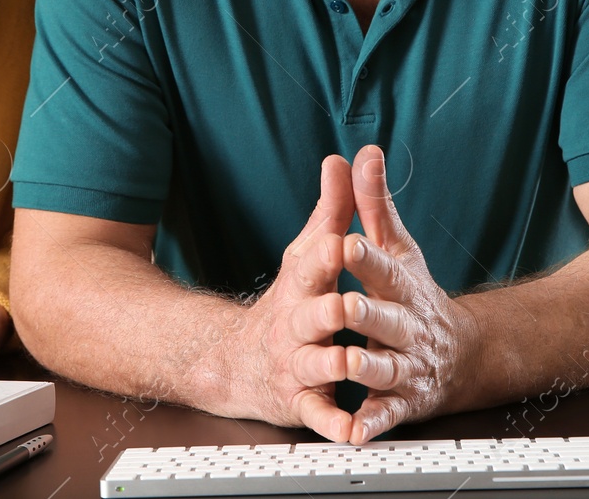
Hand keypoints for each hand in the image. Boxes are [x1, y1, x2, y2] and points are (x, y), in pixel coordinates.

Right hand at [227, 154, 355, 442]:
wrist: (237, 362)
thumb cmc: (290, 301)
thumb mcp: (306, 252)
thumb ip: (332, 209)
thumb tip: (343, 158)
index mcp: (303, 285)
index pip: (312, 262)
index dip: (325, 251)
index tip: (341, 239)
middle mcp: (296, 323)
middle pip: (311, 314)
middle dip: (327, 309)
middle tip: (345, 304)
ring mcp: (297, 362)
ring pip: (315, 362)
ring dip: (332, 362)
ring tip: (349, 361)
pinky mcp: (302, 399)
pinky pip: (318, 413)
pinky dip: (334, 424)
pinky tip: (351, 431)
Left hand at [342, 144, 481, 443]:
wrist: (464, 356)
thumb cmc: (414, 294)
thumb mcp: (397, 247)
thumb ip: (374, 203)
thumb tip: (364, 152)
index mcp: (400, 286)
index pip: (382, 267)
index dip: (365, 256)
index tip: (345, 241)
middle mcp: (405, 327)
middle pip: (387, 320)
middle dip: (368, 313)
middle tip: (346, 306)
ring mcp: (405, 366)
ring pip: (386, 368)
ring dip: (368, 367)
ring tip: (348, 363)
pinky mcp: (402, 401)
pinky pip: (386, 414)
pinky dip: (372, 424)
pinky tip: (356, 430)